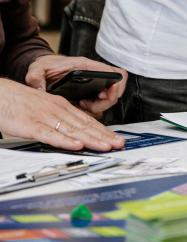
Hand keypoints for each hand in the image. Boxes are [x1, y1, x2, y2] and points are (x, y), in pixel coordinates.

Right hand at [0, 79, 124, 150]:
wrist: (0, 95)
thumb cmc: (20, 103)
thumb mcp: (45, 108)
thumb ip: (59, 119)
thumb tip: (74, 133)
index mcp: (61, 106)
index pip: (87, 120)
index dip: (103, 130)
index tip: (116, 138)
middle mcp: (57, 110)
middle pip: (84, 125)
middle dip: (104, 136)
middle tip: (119, 144)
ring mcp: (46, 118)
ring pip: (73, 130)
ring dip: (91, 139)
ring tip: (106, 146)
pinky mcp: (33, 125)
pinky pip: (51, 134)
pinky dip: (65, 140)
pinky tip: (77, 144)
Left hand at [25, 55, 126, 118]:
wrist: (44, 67)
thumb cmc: (45, 66)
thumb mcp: (37, 69)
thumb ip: (36, 77)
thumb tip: (39, 89)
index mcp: (85, 65)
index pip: (113, 72)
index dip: (115, 86)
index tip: (104, 96)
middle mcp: (93, 73)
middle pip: (115, 88)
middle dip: (106, 101)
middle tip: (89, 106)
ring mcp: (93, 82)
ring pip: (109, 96)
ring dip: (100, 106)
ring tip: (83, 106)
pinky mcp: (90, 91)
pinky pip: (101, 101)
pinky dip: (95, 108)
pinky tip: (81, 108)